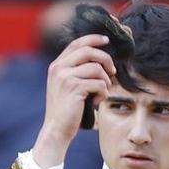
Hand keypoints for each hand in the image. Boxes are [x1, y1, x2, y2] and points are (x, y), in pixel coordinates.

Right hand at [33, 34, 116, 167]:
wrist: (56, 129)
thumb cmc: (66, 110)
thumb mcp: (67, 86)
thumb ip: (76, 71)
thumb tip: (100, 59)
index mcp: (56, 65)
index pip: (77, 43)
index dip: (93, 39)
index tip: (107, 41)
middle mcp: (59, 68)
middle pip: (89, 51)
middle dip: (105, 59)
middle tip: (113, 72)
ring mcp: (65, 77)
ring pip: (96, 68)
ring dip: (105, 80)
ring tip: (102, 92)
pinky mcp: (74, 88)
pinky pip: (98, 83)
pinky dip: (103, 92)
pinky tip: (97, 101)